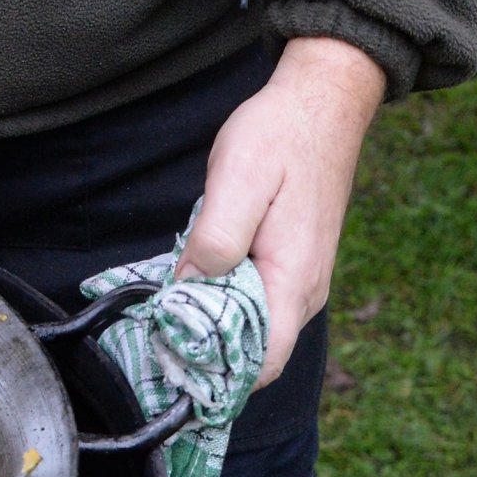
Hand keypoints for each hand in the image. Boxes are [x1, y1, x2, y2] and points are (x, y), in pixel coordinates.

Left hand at [178, 36, 386, 385]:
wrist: (321, 102)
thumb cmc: (279, 136)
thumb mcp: (239, 179)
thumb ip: (216, 237)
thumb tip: (189, 287)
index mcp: (293, 281)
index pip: (264, 363)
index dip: (219, 374)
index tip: (172, 361)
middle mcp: (303, 291)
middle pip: (256, 350)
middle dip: (208, 348)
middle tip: (155, 331)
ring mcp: (300, 278)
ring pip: (255, 323)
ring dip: (214, 317)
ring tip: (169, 301)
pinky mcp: (292, 260)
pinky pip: (257, 296)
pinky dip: (226, 294)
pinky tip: (197, 272)